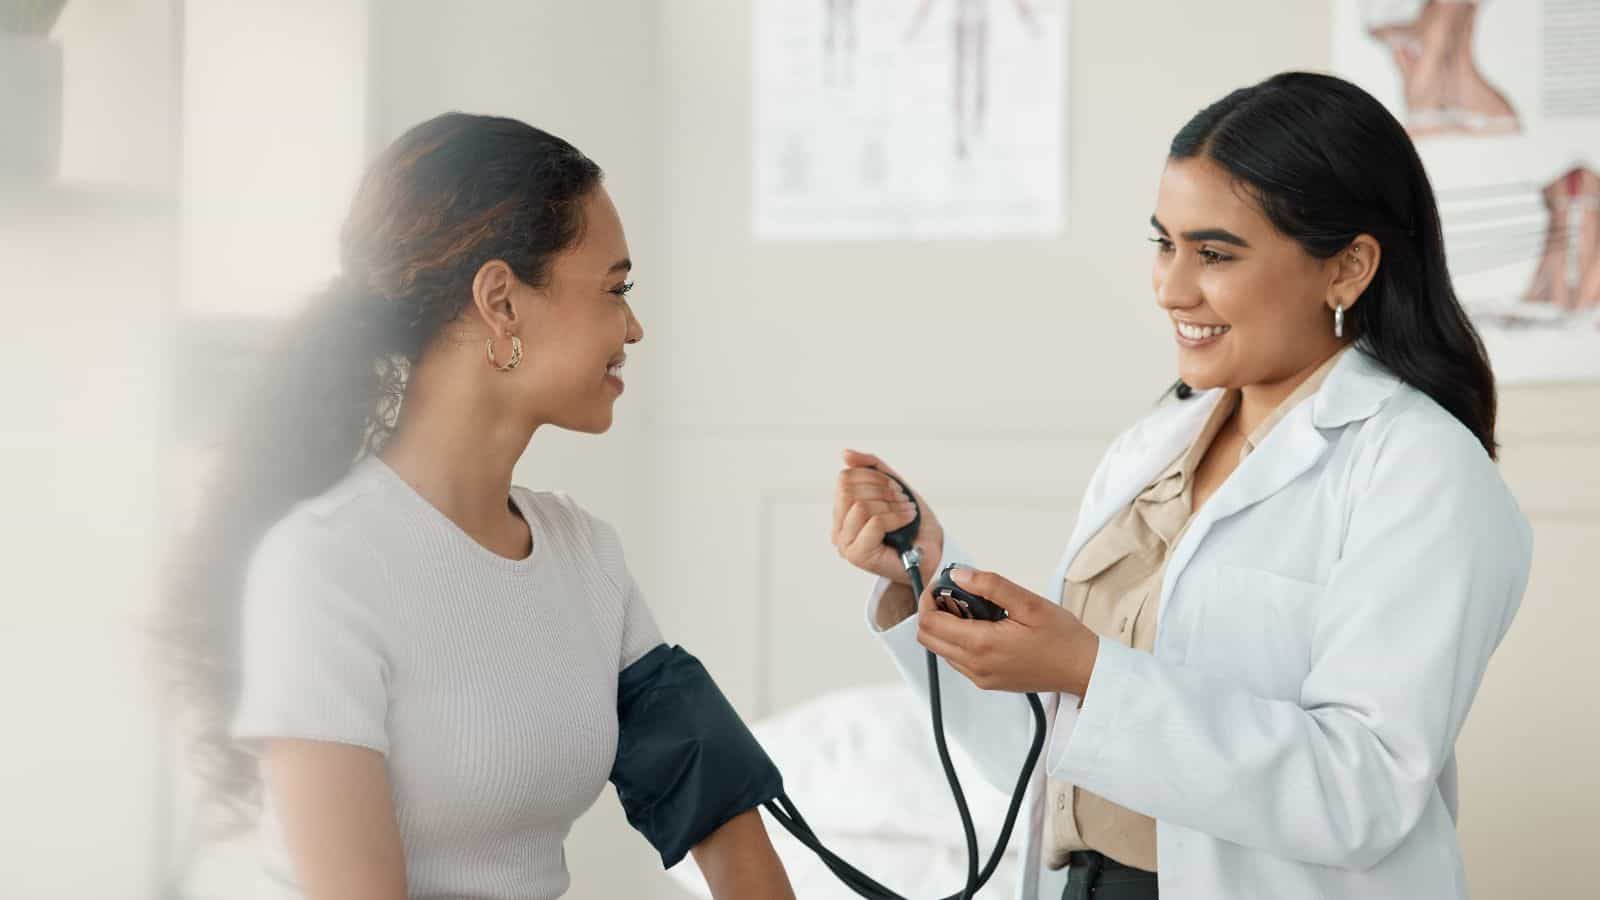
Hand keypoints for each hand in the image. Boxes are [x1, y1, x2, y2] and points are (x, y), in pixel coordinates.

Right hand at [832, 449, 944, 586]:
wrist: (931, 552)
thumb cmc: (911, 523)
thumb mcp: (892, 486)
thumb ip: (870, 468)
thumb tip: (845, 454)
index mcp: (842, 511)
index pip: (845, 479)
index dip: (873, 476)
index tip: (894, 486)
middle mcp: (838, 528)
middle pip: (849, 491)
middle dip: (882, 489)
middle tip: (902, 498)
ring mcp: (845, 543)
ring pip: (861, 506)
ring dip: (891, 505)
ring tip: (906, 510)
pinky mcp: (858, 555)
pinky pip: (874, 522)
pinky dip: (896, 517)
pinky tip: (907, 519)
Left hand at [915, 567, 1099, 695]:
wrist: (1082, 669)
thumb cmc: (1062, 638)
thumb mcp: (1028, 602)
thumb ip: (990, 585)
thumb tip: (959, 575)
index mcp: (982, 644)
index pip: (929, 623)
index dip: (929, 599)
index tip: (944, 584)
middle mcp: (975, 665)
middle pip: (927, 638)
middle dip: (933, 611)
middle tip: (954, 593)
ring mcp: (979, 677)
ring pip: (940, 649)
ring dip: (946, 626)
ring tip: (973, 608)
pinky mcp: (986, 681)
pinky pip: (957, 660)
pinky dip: (959, 640)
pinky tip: (983, 626)